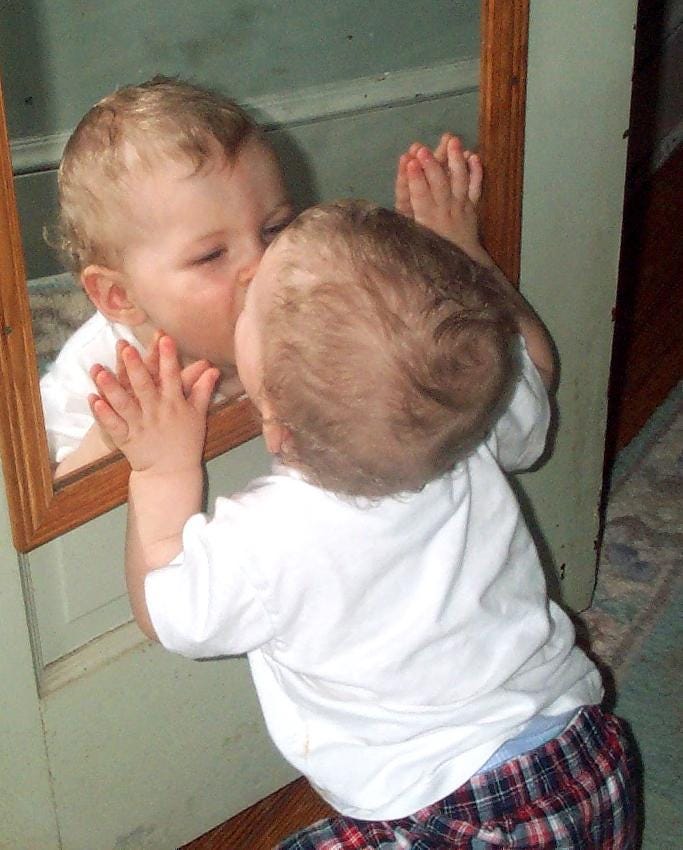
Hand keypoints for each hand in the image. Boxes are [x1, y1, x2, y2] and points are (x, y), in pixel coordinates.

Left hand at [89, 334, 218, 473]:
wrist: (172, 472)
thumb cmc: (186, 441)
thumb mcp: (198, 414)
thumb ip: (203, 390)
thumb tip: (213, 368)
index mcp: (174, 405)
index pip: (173, 378)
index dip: (168, 358)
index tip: (164, 338)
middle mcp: (156, 413)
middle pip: (144, 388)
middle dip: (135, 367)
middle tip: (126, 348)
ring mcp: (139, 426)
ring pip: (124, 405)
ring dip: (111, 388)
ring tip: (99, 371)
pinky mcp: (126, 439)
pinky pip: (113, 425)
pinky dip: (102, 414)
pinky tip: (92, 399)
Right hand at [395, 133, 485, 259]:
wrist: (458, 263)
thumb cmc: (429, 249)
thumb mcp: (410, 237)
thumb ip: (402, 213)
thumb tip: (393, 191)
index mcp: (425, 220)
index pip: (418, 196)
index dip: (413, 179)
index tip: (409, 161)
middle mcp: (444, 212)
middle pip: (438, 185)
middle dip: (430, 165)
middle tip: (422, 148)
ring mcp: (460, 208)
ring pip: (459, 182)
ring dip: (454, 160)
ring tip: (451, 141)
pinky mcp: (472, 207)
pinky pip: (476, 188)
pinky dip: (476, 172)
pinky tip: (474, 155)